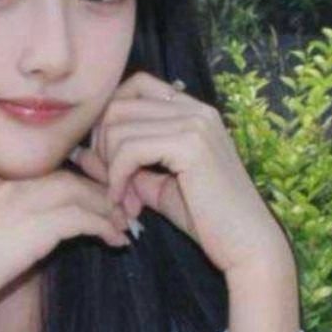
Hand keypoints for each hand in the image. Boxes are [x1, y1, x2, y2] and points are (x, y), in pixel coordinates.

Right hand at [0, 170, 131, 328]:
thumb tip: (27, 249)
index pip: (50, 176)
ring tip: (125, 227)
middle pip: (71, 178)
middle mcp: (13, 188)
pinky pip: (85, 217)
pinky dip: (105, 226)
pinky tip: (116, 241)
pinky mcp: (39, 225)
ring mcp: (26, 203)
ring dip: (108, 209)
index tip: (96, 204)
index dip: (78, 188)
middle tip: (121, 212)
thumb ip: (5, 237)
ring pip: (82, 192)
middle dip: (100, 193)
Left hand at [68, 69, 292, 279]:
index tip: (108, 162)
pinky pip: (129, 149)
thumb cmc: (209, 221)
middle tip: (113, 188)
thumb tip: (83, 154)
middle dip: (102, 147)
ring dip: (109, 168)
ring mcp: (195, 123)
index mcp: (193, 112)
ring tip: (125, 202)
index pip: (135, 86)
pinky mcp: (191, 145)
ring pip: (118, 125)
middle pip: (118, 103)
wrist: (248, 246)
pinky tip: (127, 204)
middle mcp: (196, 109)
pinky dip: (117, 178)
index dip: (109, 120)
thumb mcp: (159, 187)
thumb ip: (127, 166)